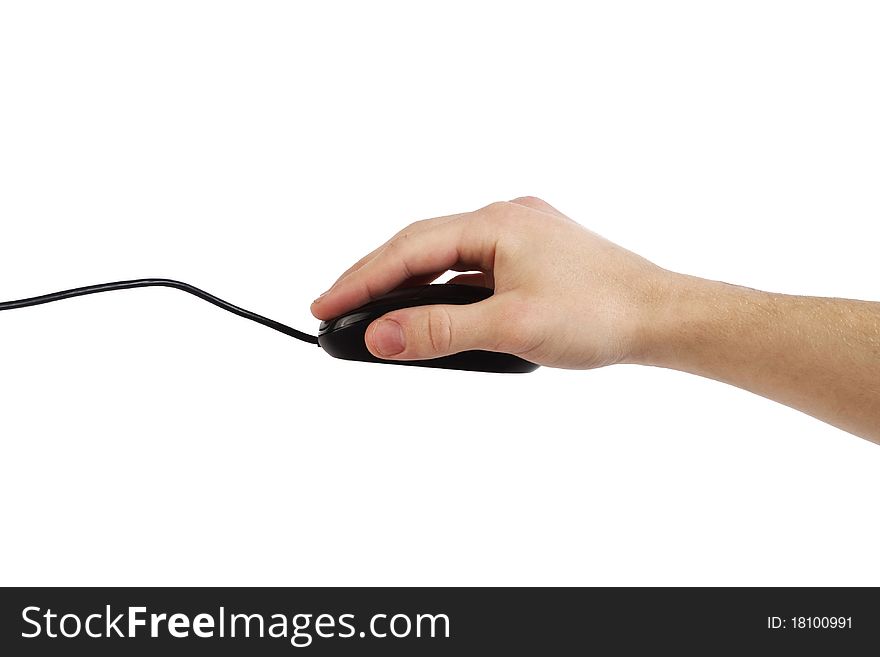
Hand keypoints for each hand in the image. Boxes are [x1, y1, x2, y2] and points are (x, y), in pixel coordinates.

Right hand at [310, 197, 672, 368]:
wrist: (662, 317)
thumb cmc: (601, 313)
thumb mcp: (510, 326)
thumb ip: (438, 331)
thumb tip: (378, 335)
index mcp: (495, 222)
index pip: (408, 248)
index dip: (361, 278)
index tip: (324, 303)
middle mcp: (504, 219)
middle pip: (421, 245)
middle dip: (375, 277)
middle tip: (334, 306)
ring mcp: (520, 236)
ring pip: (446, 258)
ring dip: (408, 284)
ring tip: (371, 310)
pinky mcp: (532, 258)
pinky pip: (472, 269)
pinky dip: (443, 290)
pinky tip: (430, 309)